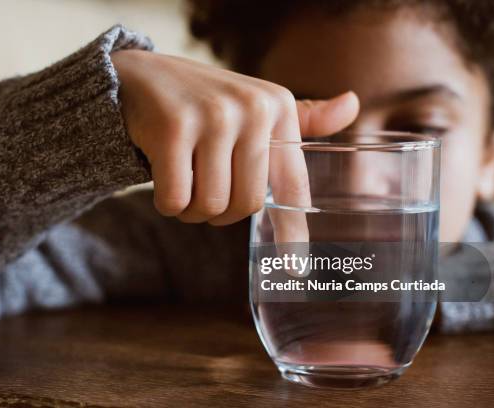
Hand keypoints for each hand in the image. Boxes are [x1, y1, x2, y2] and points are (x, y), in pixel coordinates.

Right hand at [112, 50, 358, 225]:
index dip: (294, 232)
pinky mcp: (173, 129)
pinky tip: (163, 178)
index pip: (293, 183)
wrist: (141, 77)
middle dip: (221, 213)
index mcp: (278, 107)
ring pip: (211, 205)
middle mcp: (252, 109)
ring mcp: (212, 118)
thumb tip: (352, 104)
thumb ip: (300, 118)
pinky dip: (168, 203)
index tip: (296, 269)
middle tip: (205, 189)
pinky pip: (176, 200)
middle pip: (246, 205)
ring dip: (193, 210)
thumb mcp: (254, 106)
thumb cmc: (204, 101)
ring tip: (184, 180)